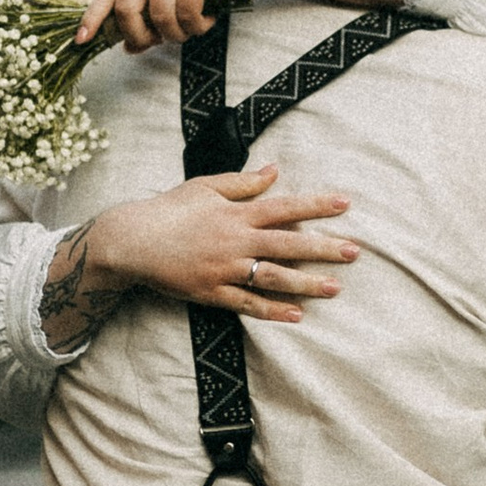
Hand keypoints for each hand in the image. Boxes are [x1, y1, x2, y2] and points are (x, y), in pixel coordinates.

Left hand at [77, 0, 274, 52]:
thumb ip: (149, 18)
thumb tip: (128, 49)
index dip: (91, 18)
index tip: (81, 41)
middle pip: (126, 9)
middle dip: (140, 36)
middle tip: (160, 43)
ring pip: (160, 16)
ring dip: (177, 35)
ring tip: (192, 31)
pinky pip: (187, 13)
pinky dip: (198, 26)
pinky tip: (208, 21)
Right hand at [84, 162, 355, 325]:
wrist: (131, 241)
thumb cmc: (169, 209)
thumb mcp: (205, 186)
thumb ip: (243, 182)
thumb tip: (275, 171)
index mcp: (235, 213)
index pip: (284, 208)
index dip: (316, 206)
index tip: (345, 204)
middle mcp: (235, 242)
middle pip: (287, 245)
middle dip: (323, 249)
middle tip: (354, 253)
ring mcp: (224, 270)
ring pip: (273, 278)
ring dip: (306, 283)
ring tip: (335, 288)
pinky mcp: (212, 293)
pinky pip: (248, 304)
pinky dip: (273, 311)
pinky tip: (297, 315)